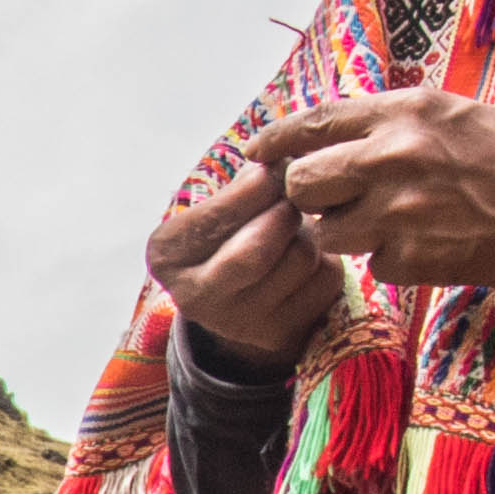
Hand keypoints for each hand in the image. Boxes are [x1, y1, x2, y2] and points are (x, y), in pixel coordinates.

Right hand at [146, 152, 340, 365]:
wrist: (239, 297)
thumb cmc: (229, 235)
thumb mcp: (219, 206)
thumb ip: (245, 181)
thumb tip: (286, 159)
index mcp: (166, 255)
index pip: (220, 215)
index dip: (259, 185)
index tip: (276, 168)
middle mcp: (193, 297)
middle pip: (259, 247)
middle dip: (286, 212)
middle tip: (293, 197)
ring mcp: (238, 323)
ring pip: (300, 258)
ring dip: (310, 233)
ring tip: (296, 231)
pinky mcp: (280, 334)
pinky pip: (325, 279)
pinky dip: (328, 259)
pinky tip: (308, 260)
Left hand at [254, 87, 494, 289]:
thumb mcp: (446, 112)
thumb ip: (386, 121)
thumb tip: (326, 134)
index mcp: (400, 113)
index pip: (312, 124)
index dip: (276, 141)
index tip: (256, 152)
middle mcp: (390, 157)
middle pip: (302, 183)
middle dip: (309, 194)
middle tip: (334, 197)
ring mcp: (398, 210)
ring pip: (327, 231)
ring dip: (346, 231)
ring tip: (389, 220)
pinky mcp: (412, 257)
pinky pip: (372, 263)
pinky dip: (390, 259)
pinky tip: (425, 243)